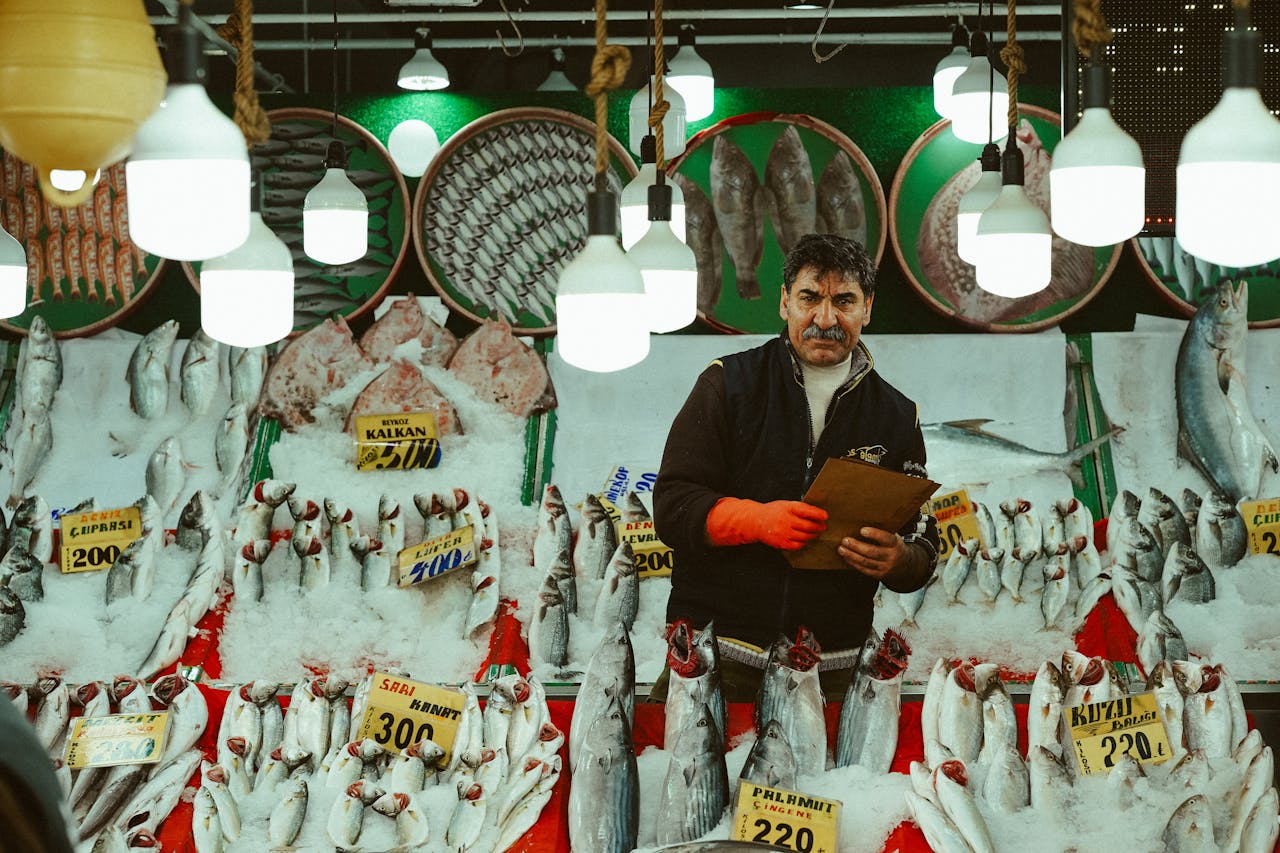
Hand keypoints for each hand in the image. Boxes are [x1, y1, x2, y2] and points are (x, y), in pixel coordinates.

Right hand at [706, 498, 827, 550]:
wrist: (755, 521)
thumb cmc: (772, 512)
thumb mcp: (785, 505)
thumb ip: (799, 509)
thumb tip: (817, 514)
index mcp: (787, 508)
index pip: (807, 511)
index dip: (818, 514)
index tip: (825, 516)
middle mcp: (785, 520)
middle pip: (808, 526)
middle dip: (818, 527)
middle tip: (822, 526)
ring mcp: (783, 532)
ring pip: (805, 536)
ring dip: (813, 535)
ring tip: (815, 533)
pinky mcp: (781, 543)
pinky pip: (798, 545)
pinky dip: (803, 542)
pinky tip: (804, 539)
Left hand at [838, 526, 906, 578]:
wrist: (905, 565)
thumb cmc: (894, 546)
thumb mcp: (893, 537)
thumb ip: (882, 532)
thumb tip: (862, 521)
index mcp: (895, 544)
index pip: (886, 538)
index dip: (874, 534)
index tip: (862, 530)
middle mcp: (891, 556)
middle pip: (872, 552)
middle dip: (856, 546)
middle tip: (845, 540)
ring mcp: (885, 567)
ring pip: (866, 562)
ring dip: (851, 555)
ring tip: (841, 549)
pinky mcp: (879, 575)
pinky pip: (864, 569)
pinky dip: (854, 563)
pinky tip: (847, 557)